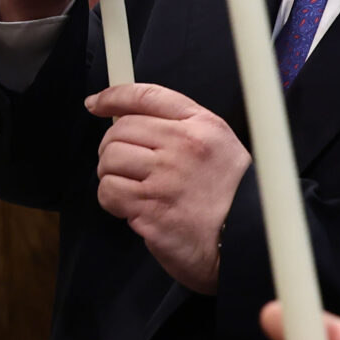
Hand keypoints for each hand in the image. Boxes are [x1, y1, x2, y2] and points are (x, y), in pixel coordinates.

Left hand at [84, 83, 246, 293]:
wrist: (243, 242)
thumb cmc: (226, 195)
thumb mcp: (217, 145)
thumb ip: (178, 124)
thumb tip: (123, 112)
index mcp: (201, 126)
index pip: (146, 96)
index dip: (114, 96)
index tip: (96, 104)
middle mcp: (184, 147)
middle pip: (120, 130)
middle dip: (112, 147)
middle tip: (125, 165)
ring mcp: (166, 179)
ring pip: (109, 159)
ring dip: (111, 174)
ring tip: (132, 187)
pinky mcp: (152, 209)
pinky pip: (109, 191)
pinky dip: (112, 199)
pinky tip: (131, 207)